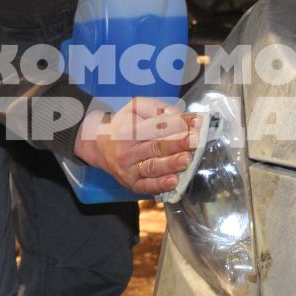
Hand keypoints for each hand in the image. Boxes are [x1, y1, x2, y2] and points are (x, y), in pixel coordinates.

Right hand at [74, 98, 200, 194]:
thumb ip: (158, 109)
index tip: (195, 122)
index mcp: (127, 130)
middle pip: (154, 147)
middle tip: (193, 140)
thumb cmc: (124, 126)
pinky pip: (146, 186)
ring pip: (151, 167)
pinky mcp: (132, 184)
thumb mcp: (135, 109)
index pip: (154, 126)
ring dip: (171, 164)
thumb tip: (180, 117)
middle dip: (176, 144)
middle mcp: (127, 151)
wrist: (101, 147)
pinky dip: (160, 185)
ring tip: (186, 159)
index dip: (176, 124)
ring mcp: (128, 170)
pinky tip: (173, 181)